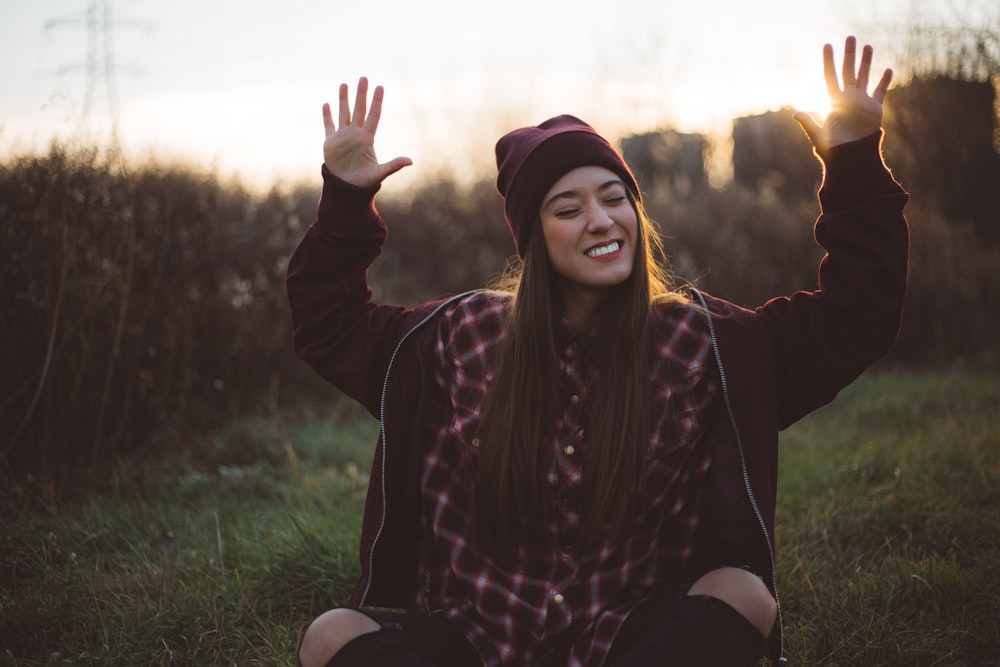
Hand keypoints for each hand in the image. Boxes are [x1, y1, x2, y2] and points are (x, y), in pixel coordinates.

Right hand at [322, 77, 411, 186]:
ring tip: (344, 84)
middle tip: (364, 78)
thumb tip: (410, 161)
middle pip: (359, 109)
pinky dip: (327, 115)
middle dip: (361, 94)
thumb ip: (393, 166)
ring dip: (344, 99)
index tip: (380, 87)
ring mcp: (343, 137)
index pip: (373, 115)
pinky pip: (329, 126)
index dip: (376, 101)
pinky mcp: (330, 142)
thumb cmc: (365, 181)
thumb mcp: (379, 173)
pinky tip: (327, 104)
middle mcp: (356, 134)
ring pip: (344, 113)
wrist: (347, 188)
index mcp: (367, 138)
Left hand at [794, 36, 891, 150]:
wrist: (851, 158)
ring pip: (864, 76)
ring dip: (866, 62)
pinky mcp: (874, 109)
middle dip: (850, 54)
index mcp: (834, 101)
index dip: (828, 61)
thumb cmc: (832, 150)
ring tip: (868, 45)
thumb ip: (809, 124)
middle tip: (850, 37)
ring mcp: (862, 102)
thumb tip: (795, 114)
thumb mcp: (818, 136)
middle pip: (848, 71)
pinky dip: (884, 81)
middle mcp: (848, 98)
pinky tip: (888, 69)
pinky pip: (880, 92)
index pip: (830, 76)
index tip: (827, 46)